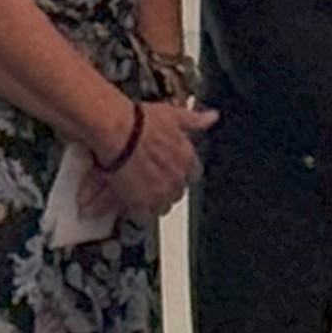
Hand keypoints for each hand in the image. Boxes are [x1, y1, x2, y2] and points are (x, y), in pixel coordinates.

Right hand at [99, 100, 213, 219]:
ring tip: (139, 194)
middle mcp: (177, 178)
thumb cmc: (141, 122)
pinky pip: (143, 217)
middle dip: (166, 189)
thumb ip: (194, 120)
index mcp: (186, 158)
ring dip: (153, 202)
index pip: (193, 175)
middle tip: (151, 181)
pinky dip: (136, 212)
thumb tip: (212, 116)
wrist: (119, 132)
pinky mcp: (140, 203)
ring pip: (162, 207)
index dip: (181, 174)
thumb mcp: (173, 115)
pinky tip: (129, 204)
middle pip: (177, 193)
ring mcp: (160, 193)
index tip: (171, 170)